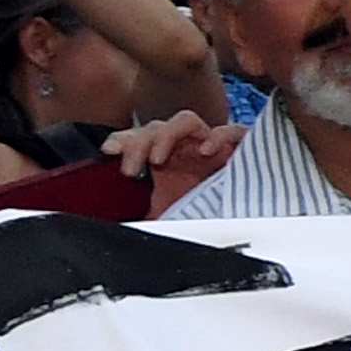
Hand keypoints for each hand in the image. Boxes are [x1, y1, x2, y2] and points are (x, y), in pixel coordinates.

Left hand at [103, 111, 245, 216]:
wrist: (241, 218)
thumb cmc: (204, 213)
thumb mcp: (166, 214)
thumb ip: (146, 214)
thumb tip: (122, 229)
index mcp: (166, 159)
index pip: (140, 139)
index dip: (124, 140)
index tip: (109, 150)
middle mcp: (186, 146)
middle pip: (156, 127)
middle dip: (138, 142)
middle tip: (128, 169)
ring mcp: (211, 143)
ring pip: (185, 121)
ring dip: (166, 135)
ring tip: (156, 160)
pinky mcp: (240, 147)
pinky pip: (231, 131)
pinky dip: (218, 137)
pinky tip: (205, 152)